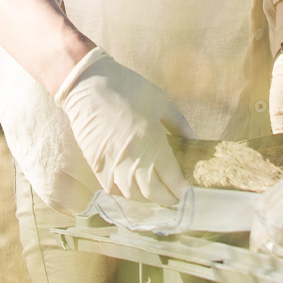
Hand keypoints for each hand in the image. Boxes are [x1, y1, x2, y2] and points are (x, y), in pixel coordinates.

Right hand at [55, 48, 193, 204]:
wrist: (87, 84)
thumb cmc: (127, 88)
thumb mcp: (160, 101)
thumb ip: (179, 124)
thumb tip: (195, 141)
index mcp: (152, 140)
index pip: (171, 177)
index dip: (180, 189)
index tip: (186, 192)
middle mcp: (133, 157)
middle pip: (153, 191)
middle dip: (166, 198)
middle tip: (173, 198)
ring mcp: (113, 162)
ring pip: (132, 194)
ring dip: (146, 198)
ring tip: (154, 194)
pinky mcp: (95, 163)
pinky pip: (111, 188)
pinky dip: (124, 192)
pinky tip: (131, 187)